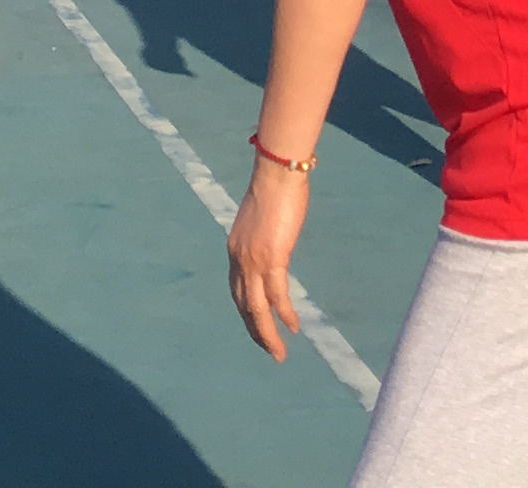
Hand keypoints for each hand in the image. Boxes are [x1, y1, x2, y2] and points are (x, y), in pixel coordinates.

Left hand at [226, 162, 311, 360]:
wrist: (277, 174)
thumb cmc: (274, 190)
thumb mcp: (261, 220)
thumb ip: (262, 238)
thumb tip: (273, 246)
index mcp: (234, 250)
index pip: (237, 291)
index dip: (247, 312)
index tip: (257, 326)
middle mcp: (239, 260)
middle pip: (244, 306)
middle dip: (255, 331)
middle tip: (268, 350)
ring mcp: (254, 261)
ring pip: (257, 309)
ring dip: (268, 334)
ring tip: (278, 353)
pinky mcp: (272, 259)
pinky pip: (278, 296)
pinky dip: (285, 314)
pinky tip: (293, 327)